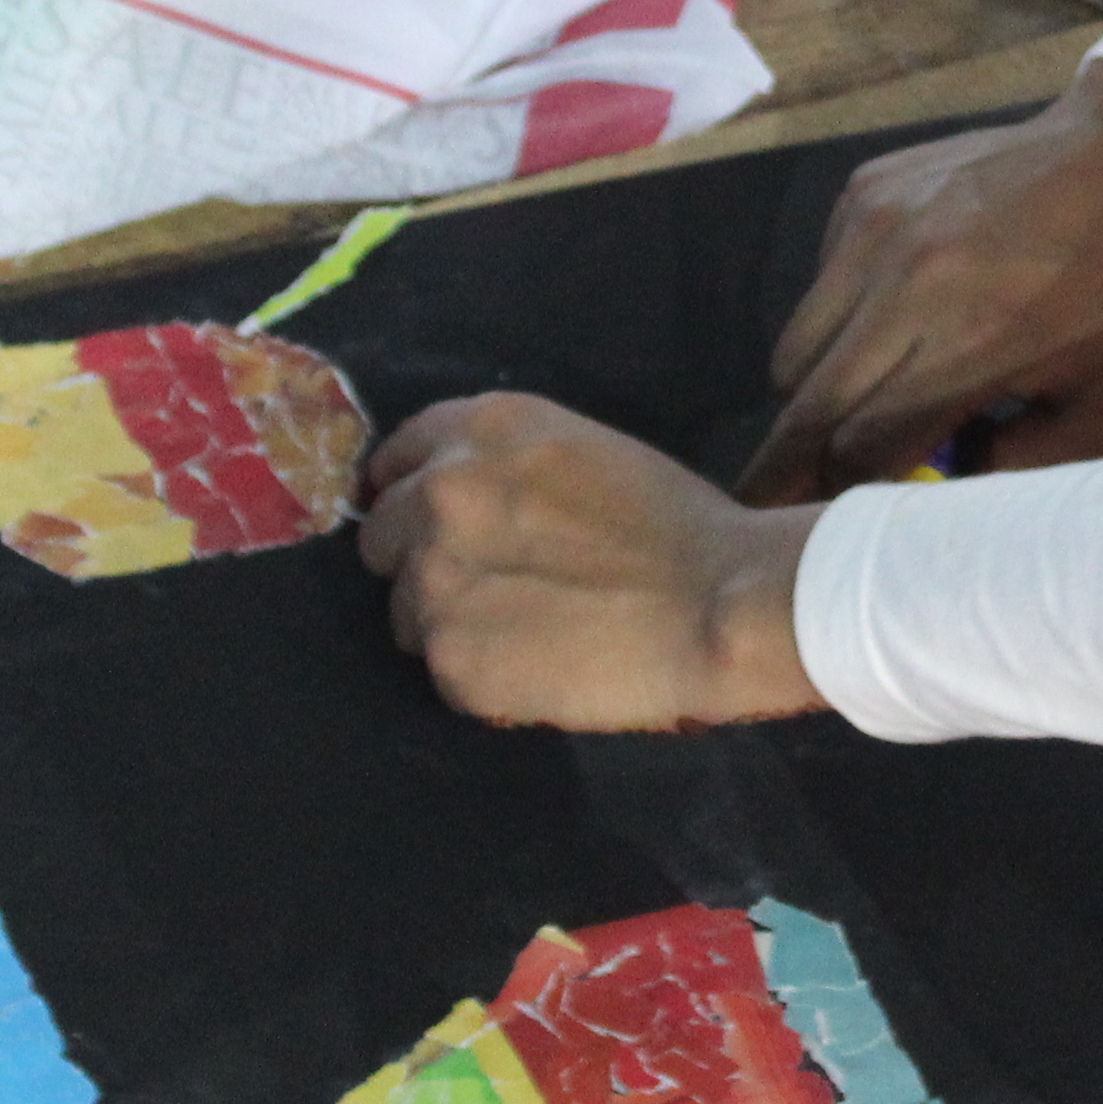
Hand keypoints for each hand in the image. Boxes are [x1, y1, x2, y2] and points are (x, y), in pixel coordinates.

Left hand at [359, 393, 825, 732]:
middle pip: (381, 537)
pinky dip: (480, 673)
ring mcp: (435, 579)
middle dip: (421, 558)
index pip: (395, 460)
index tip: (441, 524)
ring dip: (449, 620)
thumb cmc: (678, 525)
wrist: (721, 606)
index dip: (413, 495)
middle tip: (493, 584)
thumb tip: (453, 497)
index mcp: (481, 430)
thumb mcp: (585, 450)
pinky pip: (442, 668)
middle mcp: (441, 494)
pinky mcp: (449, 658)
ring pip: (404, 610)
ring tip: (525, 630)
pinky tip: (538, 665)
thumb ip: (505, 464)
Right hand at [741, 59, 1102, 499]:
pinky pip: (820, 285)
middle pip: (803, 405)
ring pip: (795, 349)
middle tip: (775, 500)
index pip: (856, 448)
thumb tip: (934, 487)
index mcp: (966, 345)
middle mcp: (901, 284)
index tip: (829, 529)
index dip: (837, 498)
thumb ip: (1019, 472)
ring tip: (857, 406)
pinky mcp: (863, 191)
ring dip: (813, 394)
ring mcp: (872, 228)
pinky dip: (842, 321)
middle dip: (788, 465)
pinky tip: (902, 314)